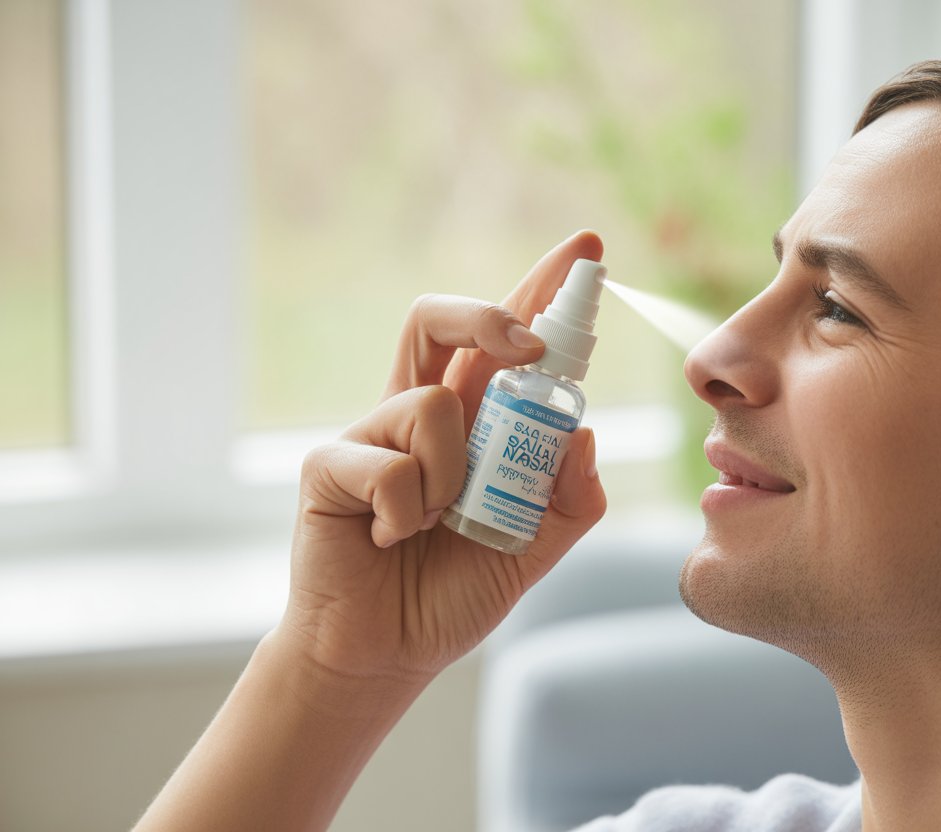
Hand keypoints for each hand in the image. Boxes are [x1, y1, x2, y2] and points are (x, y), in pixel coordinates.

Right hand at [276, 231, 607, 698]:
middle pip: (442, 320)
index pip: (505, 341)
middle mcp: (420, 415)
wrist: (385, 655)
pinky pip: (390, 463)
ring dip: (455, 468)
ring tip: (440, 521)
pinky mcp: (329, 464)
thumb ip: (571, 499)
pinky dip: (409, 510)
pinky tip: (391, 540)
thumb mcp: (535, 547)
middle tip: (532, 340)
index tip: (586, 251)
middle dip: (492, 310)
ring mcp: (372, 434)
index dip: (540, 290)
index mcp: (472, 424)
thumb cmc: (453, 591)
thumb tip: (585, 434)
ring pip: (431, 398)